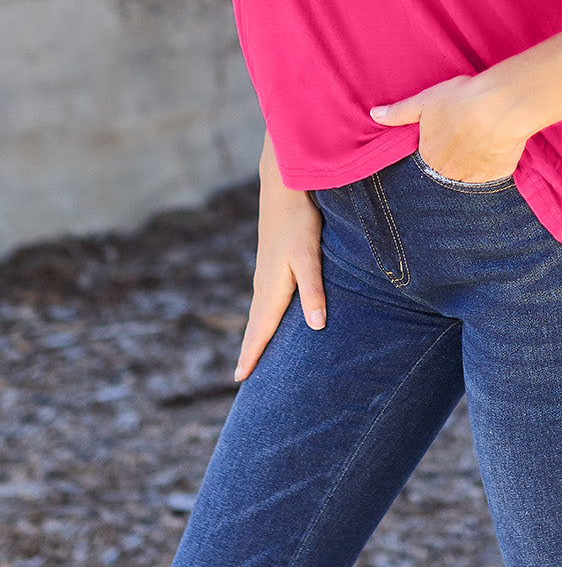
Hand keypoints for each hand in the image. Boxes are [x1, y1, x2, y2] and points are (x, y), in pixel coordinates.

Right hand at [234, 134, 325, 382]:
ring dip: (255, 332)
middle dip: (251, 350)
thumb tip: (316, 327)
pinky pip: (263, 298)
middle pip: (255, 324)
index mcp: (272, 288)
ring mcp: (265, 272)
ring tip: (253, 352)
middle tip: (242, 377)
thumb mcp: (310, 256)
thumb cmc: (299, 221)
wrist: (283, 187)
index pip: (260, 329)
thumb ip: (314, 290)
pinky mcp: (270, 262)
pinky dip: (262, 315)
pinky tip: (267, 314)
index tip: (240, 380)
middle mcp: (264, 284)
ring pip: (259, 311)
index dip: (252, 354)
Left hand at [370, 73, 525, 182]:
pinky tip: (497, 146)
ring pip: (470, 175)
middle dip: (454, 158)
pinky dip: (494, 163)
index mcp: (429, 157)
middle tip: (466, 136)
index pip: (428, 160)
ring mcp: (474, 177)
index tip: (447, 134)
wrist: (499, 106)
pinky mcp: (498, 176)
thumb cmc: (461, 100)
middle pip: (448, 170)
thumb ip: (398, 113)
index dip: (437, 146)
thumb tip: (374, 114)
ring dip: (473, 162)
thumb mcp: (424, 101)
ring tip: (482, 140)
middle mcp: (449, 173)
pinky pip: (493, 175)